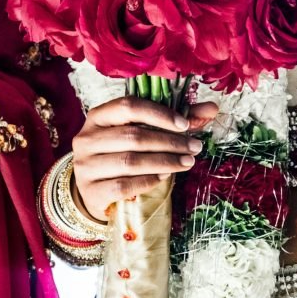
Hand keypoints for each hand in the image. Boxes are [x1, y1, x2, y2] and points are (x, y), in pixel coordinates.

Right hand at [72, 97, 218, 221]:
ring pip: (129, 161)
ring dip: (164, 162)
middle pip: (132, 136)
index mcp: (97, 117)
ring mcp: (85, 166)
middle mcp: (86, 138)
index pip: (128, 106)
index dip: (159, 113)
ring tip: (186, 162)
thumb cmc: (119, 155)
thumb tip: (211, 108)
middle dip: (169, 142)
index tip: (185, 125)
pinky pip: (123, 185)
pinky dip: (148, 181)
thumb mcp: (139, 133)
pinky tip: (165, 178)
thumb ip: (172, 121)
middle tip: (194, 147)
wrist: (93, 191)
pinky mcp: (90, 191)